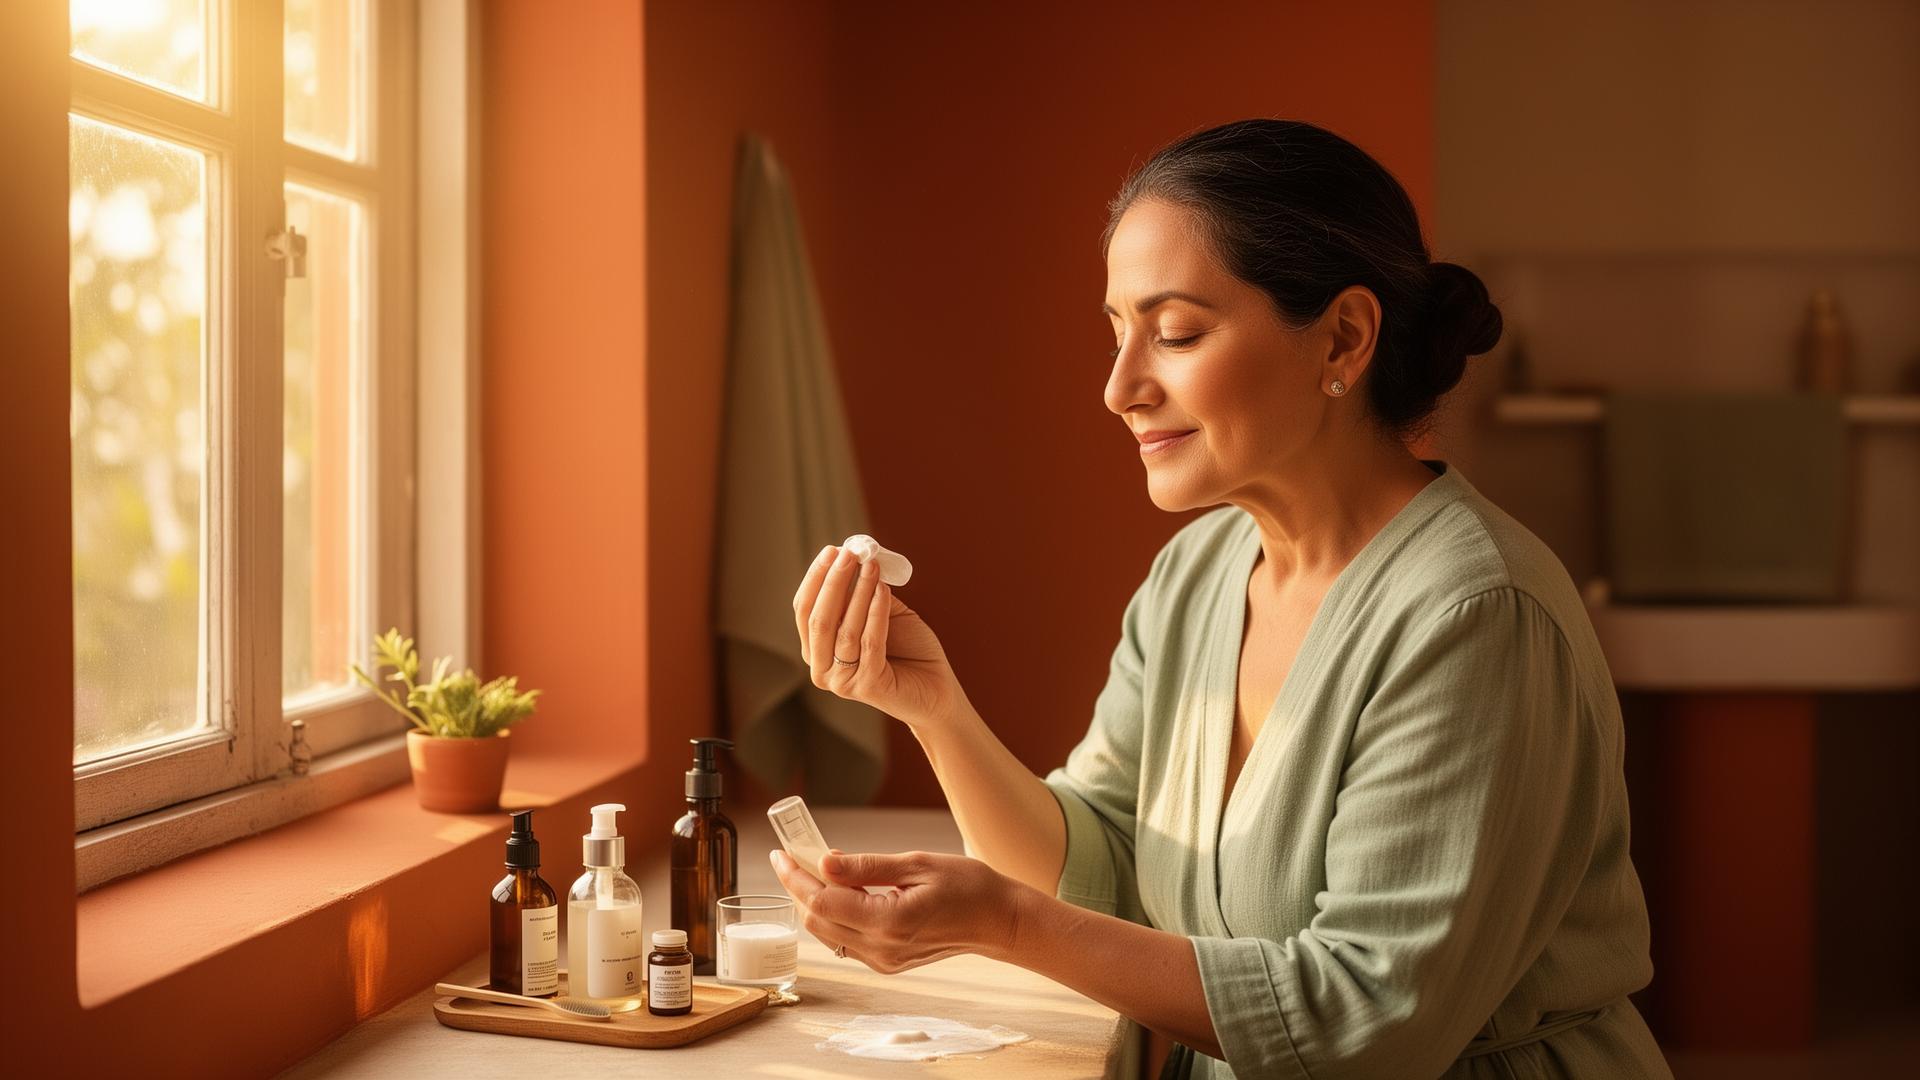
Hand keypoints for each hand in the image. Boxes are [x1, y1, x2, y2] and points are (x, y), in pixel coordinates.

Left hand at [769, 847, 1023, 972]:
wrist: (997, 921)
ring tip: (813, 868)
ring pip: (827, 933)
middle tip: (793, 856)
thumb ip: (867, 867)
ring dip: (814, 901)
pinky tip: (841, 890)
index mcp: (889, 922)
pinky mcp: (887, 963)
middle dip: (799, 887)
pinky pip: (845, 940)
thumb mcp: (917, 864)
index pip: (822, 901)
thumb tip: (824, 862)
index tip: (780, 854)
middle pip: (817, 920)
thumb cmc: (966, 886)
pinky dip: (834, 914)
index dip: (795, 877)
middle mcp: (881, 949)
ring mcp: (883, 961)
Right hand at [793, 544, 965, 727]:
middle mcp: (822, 669)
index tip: (833, 550)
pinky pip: (870, 642)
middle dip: (832, 582)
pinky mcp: (868, 687)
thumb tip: (855, 555)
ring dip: (857, 593)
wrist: (936, 688)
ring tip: (872, 567)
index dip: (816, 578)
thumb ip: (863, 591)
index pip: (805, 610)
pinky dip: (876, 613)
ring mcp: (842, 682)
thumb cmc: (907, 649)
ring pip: (844, 630)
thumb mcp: (882, 613)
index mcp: (817, 650)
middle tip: (849, 554)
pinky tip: (884, 590)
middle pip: (819, 619)